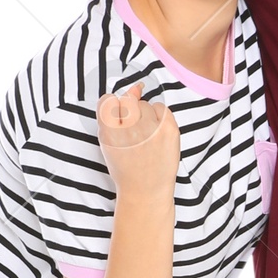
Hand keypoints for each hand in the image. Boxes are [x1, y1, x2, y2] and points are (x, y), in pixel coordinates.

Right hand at [97, 84, 179, 200]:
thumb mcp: (110, 142)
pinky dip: (159, 118)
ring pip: (145, 104)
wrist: (146, 190)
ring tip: (146, 136)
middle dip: (130, 113)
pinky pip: (162, 108)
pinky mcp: (169, 130)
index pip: (107, 100)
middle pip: (128, 101)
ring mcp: (151, 130)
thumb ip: (115, 114)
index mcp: (109, 134)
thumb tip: (135, 87)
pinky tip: (156, 134)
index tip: (118, 121)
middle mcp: (130, 130)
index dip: (113, 109)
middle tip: (134, 132)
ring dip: (145, 115)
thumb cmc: (126, 166)